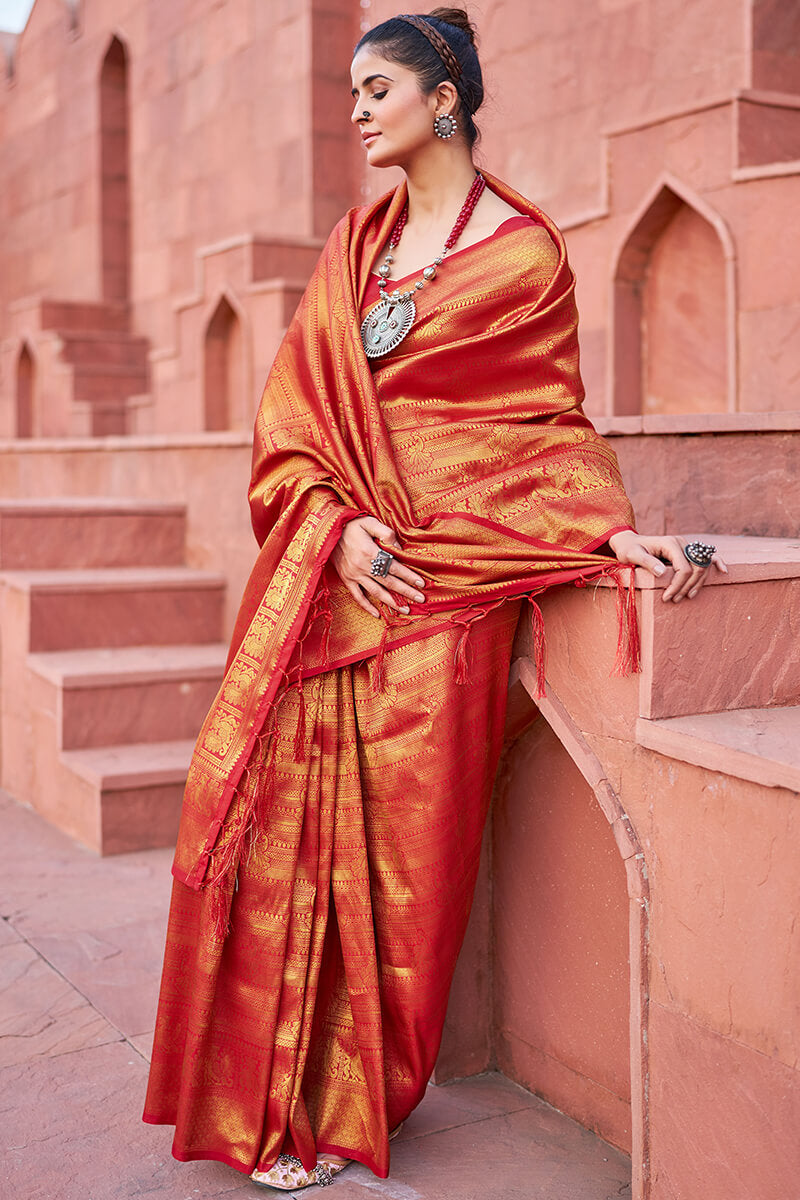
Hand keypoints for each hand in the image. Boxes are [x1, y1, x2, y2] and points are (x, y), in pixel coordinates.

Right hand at [330, 515, 425, 617]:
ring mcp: (354, 575)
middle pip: (389, 582)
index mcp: (370, 552)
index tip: (421, 583)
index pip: (395, 567)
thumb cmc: (352, 525)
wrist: (328, 530)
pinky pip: (357, 596)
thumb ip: (386, 533)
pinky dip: (367, 606)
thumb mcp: (370, 522)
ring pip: (376, 592)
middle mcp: (363, 566)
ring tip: (405, 609)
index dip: (409, 576)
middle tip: (421, 599)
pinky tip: (377, 614)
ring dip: (391, 602)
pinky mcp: (346, 579)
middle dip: (406, 591)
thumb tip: (399, 548)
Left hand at [608, 530, 727, 602]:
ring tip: (685, 597)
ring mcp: (688, 546)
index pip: (683, 568)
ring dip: (697, 583)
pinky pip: (707, 557)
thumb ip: (647, 562)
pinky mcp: (689, 551)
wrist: (630, 542)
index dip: (677, 585)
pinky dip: (716, 563)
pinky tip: (723, 572)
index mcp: (670, 543)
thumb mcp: (632, 555)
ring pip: (702, 567)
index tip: (667, 598)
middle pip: (696, 568)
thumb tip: (662, 572)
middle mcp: (682, 543)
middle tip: (674, 600)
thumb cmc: (629, 549)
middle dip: (686, 587)